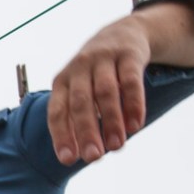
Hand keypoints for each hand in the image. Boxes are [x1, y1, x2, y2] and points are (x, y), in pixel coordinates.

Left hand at [47, 14, 150, 165]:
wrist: (123, 34)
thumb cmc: (96, 75)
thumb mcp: (81, 90)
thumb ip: (80, 119)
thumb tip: (86, 154)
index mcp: (62, 82)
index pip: (57, 111)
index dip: (61, 135)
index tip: (68, 160)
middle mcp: (79, 68)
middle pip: (80, 102)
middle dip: (86, 131)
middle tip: (94, 157)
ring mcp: (103, 59)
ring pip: (105, 92)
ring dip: (111, 121)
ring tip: (117, 146)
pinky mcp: (128, 55)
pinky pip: (130, 81)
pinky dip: (133, 104)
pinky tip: (136, 126)